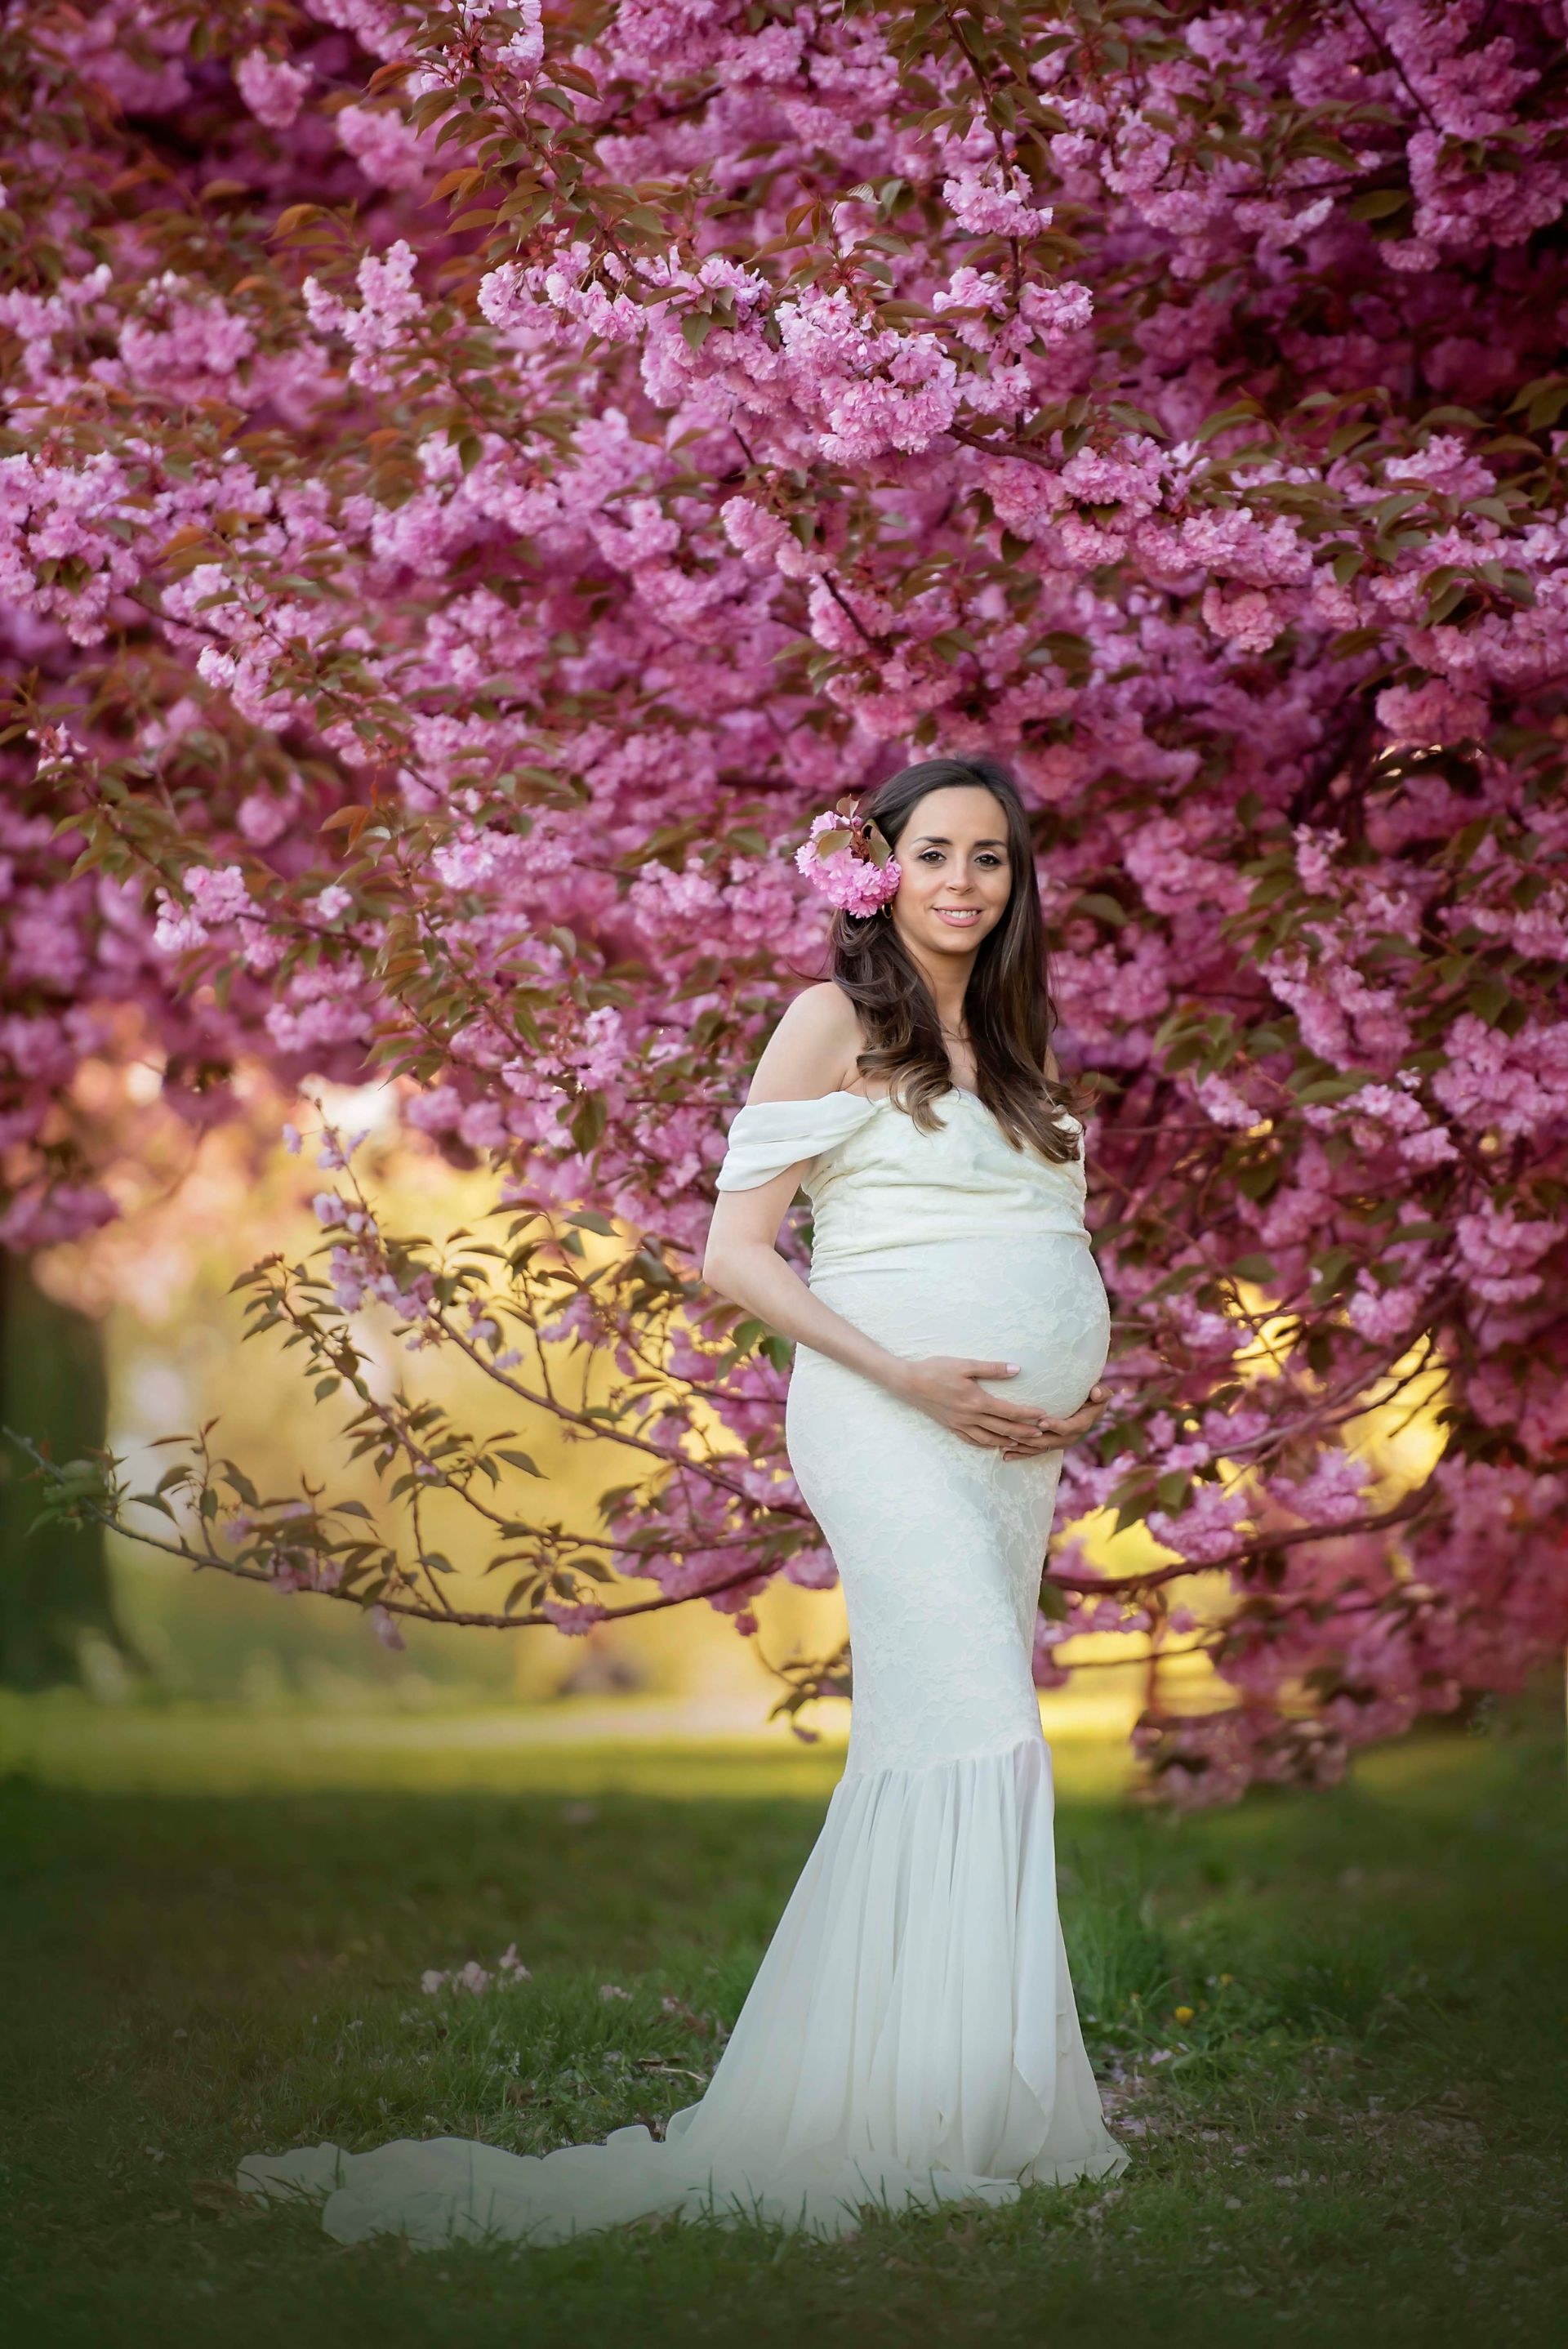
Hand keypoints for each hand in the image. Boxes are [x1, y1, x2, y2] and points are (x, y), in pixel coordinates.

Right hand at [892, 1357, 1064, 1451]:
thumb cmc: (936, 1369)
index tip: (1043, 1415)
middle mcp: (970, 1417)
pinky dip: (986, 1444)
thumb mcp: (965, 1365)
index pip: (1009, 1411)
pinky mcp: (951, 1427)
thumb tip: (1017, 1369)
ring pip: (989, 1439)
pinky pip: (972, 1441)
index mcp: (976, 1400)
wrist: (908, 1383)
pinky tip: (994, 1445)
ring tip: (1022, 1443)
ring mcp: (960, 1424)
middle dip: (1024, 1432)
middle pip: (1003, 1428)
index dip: (1028, 1414)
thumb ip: (992, 1369)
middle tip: (1042, 1434)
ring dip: (1008, 1442)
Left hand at [999, 1382, 1110, 1461]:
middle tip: (1015, 1433)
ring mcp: (1059, 1442)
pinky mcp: (1050, 1444)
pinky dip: (1021, 1454)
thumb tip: (1096, 1392)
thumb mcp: (1101, 1393)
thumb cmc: (1093, 1396)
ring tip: (1006, 1445)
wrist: (1090, 1407)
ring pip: (1040, 1448)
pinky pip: (1035, 1452)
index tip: (1041, 1421)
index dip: (1055, 1426)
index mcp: (1082, 1424)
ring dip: (1023, 1448)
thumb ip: (1101, 1392)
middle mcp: (1070, 1437)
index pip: (1068, 1428)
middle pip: (1050, 1441)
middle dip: (1032, 1439)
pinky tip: (1005, 1456)